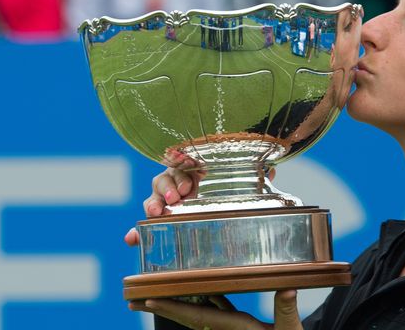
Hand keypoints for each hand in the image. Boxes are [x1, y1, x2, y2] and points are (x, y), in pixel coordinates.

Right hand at [124, 166, 275, 246]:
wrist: (218, 205)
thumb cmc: (226, 188)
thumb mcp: (240, 183)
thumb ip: (254, 175)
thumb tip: (272, 170)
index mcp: (194, 169)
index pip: (182, 165)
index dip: (183, 173)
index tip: (190, 185)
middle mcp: (177, 183)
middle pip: (164, 180)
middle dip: (167, 189)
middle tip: (175, 200)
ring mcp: (167, 201)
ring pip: (153, 198)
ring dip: (152, 205)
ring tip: (156, 214)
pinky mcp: (162, 218)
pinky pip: (145, 224)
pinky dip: (137, 232)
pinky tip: (132, 240)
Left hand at [129, 290, 301, 329]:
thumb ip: (287, 311)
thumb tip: (287, 289)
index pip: (197, 317)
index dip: (172, 309)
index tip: (147, 300)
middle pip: (187, 316)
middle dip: (161, 307)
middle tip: (132, 300)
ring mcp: (231, 329)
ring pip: (199, 312)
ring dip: (178, 302)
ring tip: (157, 291)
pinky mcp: (240, 326)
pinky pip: (217, 310)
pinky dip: (206, 299)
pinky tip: (202, 288)